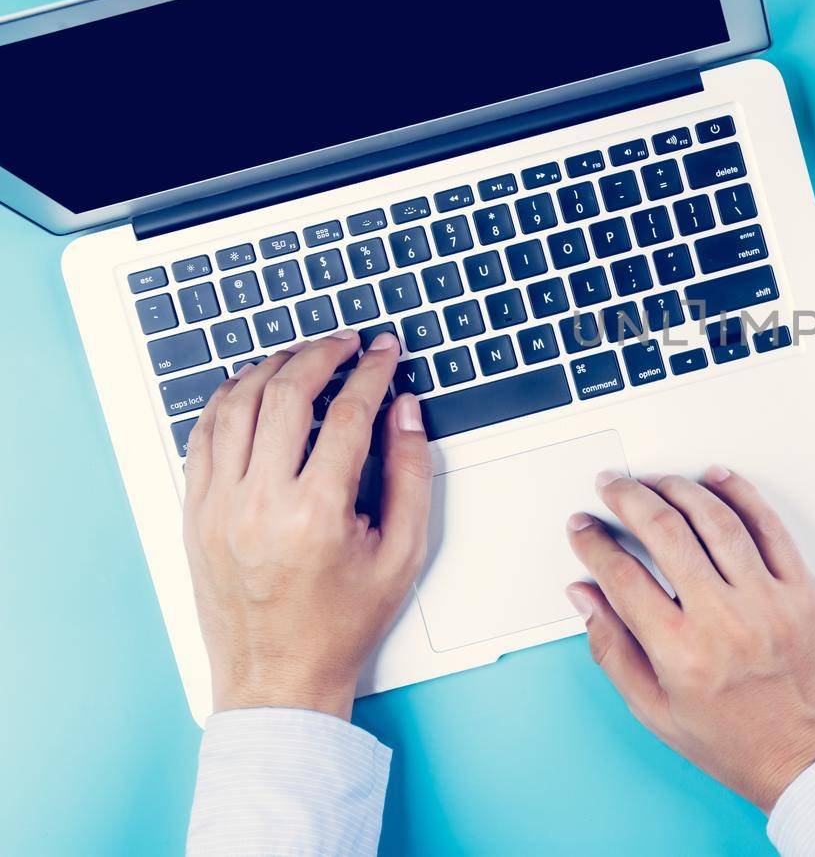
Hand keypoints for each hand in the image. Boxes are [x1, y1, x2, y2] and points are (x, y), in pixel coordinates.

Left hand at [181, 330, 432, 719]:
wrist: (278, 680)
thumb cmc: (342, 623)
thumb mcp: (403, 554)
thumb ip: (411, 474)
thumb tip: (406, 411)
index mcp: (317, 514)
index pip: (348, 414)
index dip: (373, 372)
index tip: (386, 352)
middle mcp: (260, 504)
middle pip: (287, 394)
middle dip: (322, 354)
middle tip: (347, 342)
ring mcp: (218, 507)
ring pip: (237, 405)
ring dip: (272, 367)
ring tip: (301, 355)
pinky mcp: (195, 514)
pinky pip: (202, 437)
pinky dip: (227, 400)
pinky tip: (251, 387)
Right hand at [565, 467, 814, 811]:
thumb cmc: (741, 745)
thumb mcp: (658, 713)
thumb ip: (613, 650)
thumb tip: (584, 597)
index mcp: (681, 655)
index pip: (622, 577)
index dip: (593, 544)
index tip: (583, 529)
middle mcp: (724, 621)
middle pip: (665, 532)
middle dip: (628, 499)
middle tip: (613, 487)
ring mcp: (769, 601)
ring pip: (716, 520)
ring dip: (679, 489)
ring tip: (656, 481)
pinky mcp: (805, 591)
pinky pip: (770, 527)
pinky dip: (741, 494)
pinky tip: (717, 479)